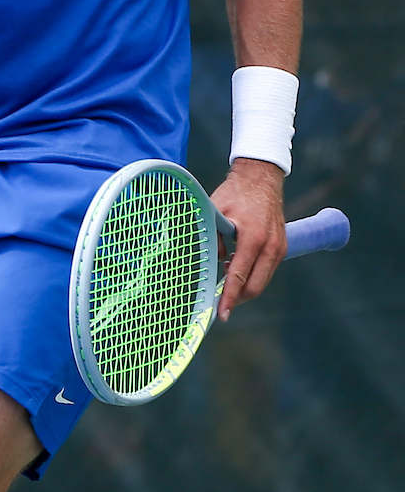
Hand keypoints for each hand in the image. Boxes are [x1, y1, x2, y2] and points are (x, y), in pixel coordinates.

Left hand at [210, 158, 286, 321]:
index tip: (221, 314)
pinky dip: (252, 275)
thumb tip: (211, 263)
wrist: (261, 177)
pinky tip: (237, 266)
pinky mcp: (282, 247)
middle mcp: (270, 246)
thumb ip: (212, 238)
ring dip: (244, 286)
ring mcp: (279, 247)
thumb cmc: (235, 193)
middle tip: (219, 301)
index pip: (239, 276)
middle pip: (254, 287)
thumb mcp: (216, 211)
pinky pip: (266, 271)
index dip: (228, 298)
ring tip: (226, 278)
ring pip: (262, 281)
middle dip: (236, 298)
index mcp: (253, 238)